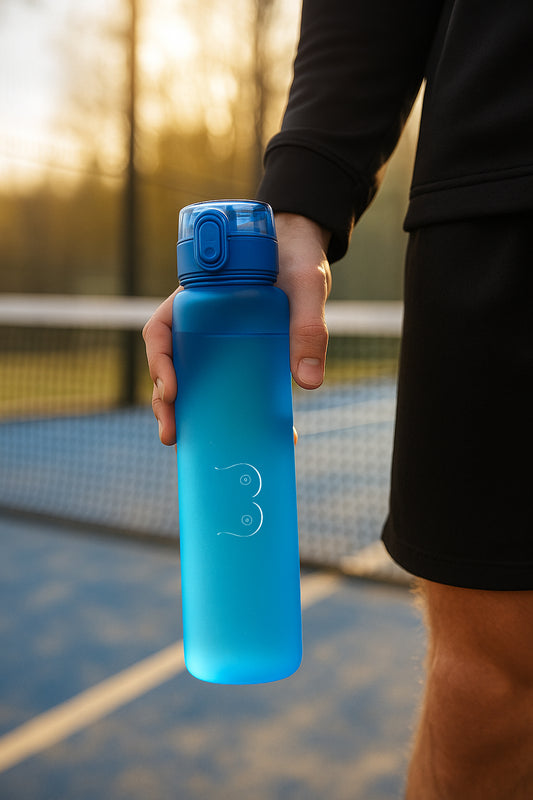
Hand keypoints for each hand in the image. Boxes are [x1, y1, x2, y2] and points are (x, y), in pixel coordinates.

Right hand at [143, 214, 330, 444]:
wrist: (306, 250)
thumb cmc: (296, 256)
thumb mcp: (306, 284)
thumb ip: (309, 326)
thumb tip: (309, 383)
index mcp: (199, 299)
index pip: (162, 330)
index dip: (159, 362)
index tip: (171, 388)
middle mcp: (201, 323)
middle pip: (170, 365)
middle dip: (165, 402)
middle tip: (172, 434)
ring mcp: (218, 342)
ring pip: (193, 380)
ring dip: (188, 412)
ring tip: (192, 444)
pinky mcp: (243, 356)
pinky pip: (229, 385)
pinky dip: (233, 412)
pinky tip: (252, 436)